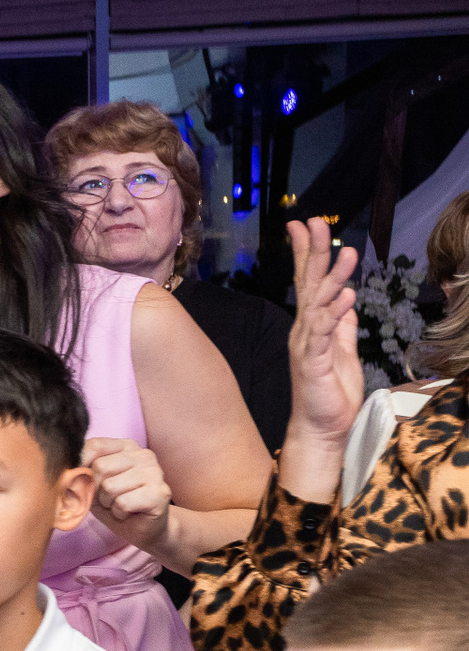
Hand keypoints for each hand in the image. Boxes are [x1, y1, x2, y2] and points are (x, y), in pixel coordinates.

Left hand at [83, 437, 171, 550]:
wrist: (143, 530)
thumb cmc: (115, 504)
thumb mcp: (92, 484)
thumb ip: (80, 471)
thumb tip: (64, 470)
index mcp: (126, 446)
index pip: (94, 445)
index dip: (80, 465)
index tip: (82, 481)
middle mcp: (143, 454)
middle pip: (100, 466)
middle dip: (96, 490)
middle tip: (108, 499)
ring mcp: (154, 472)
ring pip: (110, 486)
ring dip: (108, 503)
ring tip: (119, 505)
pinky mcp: (159, 493)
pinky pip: (122, 503)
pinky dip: (119, 513)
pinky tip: (129, 513)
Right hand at [286, 217, 362, 447]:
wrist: (321, 428)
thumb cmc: (330, 392)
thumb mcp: (343, 350)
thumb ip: (342, 324)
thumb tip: (347, 297)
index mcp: (312, 325)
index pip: (308, 282)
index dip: (307, 253)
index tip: (305, 225)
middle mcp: (304, 330)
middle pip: (308, 284)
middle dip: (313, 252)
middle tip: (317, 223)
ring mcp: (306, 345)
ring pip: (318, 304)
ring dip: (332, 278)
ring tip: (346, 252)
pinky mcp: (313, 363)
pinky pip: (324, 334)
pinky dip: (334, 314)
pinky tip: (346, 297)